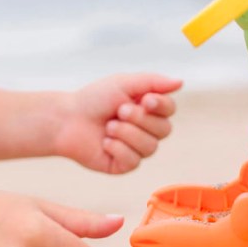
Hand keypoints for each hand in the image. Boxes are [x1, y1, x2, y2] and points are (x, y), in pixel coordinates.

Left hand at [55, 74, 181, 174]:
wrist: (67, 120)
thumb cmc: (94, 99)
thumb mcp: (123, 83)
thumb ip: (153, 82)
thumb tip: (180, 82)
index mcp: (148, 109)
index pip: (170, 110)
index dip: (161, 106)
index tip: (145, 100)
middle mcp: (146, 130)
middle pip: (164, 130)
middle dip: (140, 119)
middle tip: (119, 111)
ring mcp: (136, 149)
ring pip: (150, 147)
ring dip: (126, 133)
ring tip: (108, 126)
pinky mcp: (124, 165)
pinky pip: (133, 160)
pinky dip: (117, 148)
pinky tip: (104, 142)